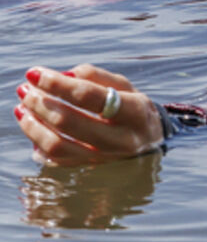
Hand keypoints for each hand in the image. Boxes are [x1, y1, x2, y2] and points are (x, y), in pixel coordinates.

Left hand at [14, 64, 163, 165]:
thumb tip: (61, 76)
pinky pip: (56, 160)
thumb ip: (95, 76)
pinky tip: (33, 128)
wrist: (150, 141)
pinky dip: (38, 144)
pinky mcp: (90, 169)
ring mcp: (105, 158)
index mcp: (135, 111)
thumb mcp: (125, 86)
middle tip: (25, 89)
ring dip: (33, 126)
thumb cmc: (133, 107)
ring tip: (22, 108)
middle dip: (40, 103)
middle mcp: (121, 138)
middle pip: (69, 122)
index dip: (57, 84)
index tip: (35, 73)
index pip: (89, 96)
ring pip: (58, 145)